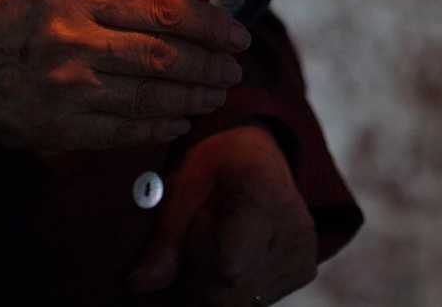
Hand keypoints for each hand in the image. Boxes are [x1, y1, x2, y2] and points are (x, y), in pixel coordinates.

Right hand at [0, 0, 248, 151]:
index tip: (235, 32)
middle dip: (210, 64)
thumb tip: (169, 18)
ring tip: (216, 94)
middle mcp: (75, 37)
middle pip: (165, 54)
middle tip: (235, 69)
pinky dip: (159, 127)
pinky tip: (179, 121)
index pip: (163, 7)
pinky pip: (123, 130)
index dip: (209, 22)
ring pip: (151, 95)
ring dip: (193, 97)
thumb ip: (104, 1)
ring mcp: (67, 86)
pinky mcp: (58, 127)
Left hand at [126, 123, 317, 304]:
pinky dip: (232, 284)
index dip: (198, 254)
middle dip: (197, 276)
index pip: (227, 271)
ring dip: (213, 283)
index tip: (198, 218)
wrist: (255, 150)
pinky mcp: (303, 270)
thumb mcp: (184, 184)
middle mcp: (296, 232)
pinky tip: (233, 252)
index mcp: (266, 200)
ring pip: (239, 302)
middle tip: (196, 234)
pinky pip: (253, 299)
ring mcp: (303, 256)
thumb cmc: (217, 159)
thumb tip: (138, 284)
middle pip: (229, 294)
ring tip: (215, 241)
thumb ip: (165, 237)